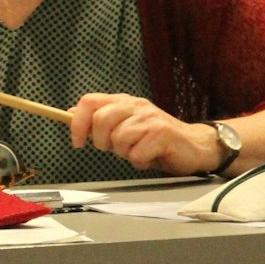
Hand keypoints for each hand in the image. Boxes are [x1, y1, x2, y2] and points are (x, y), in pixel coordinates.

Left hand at [70, 93, 217, 173]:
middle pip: (101, 119)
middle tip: (116, 149)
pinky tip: (150, 157)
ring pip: (119, 139)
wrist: (194, 146)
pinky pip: (136, 154)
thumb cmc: (155, 139)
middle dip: (102, 142)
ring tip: (138, 151)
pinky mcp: (162, 134)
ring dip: (125, 153)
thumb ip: (100, 120)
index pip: (89, 101)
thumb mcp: (125, 127)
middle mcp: (136, 105)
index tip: (78, 142)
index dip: (77, 123)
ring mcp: (149, 118)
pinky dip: (140, 162)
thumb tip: (70, 113)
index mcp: (123, 102)